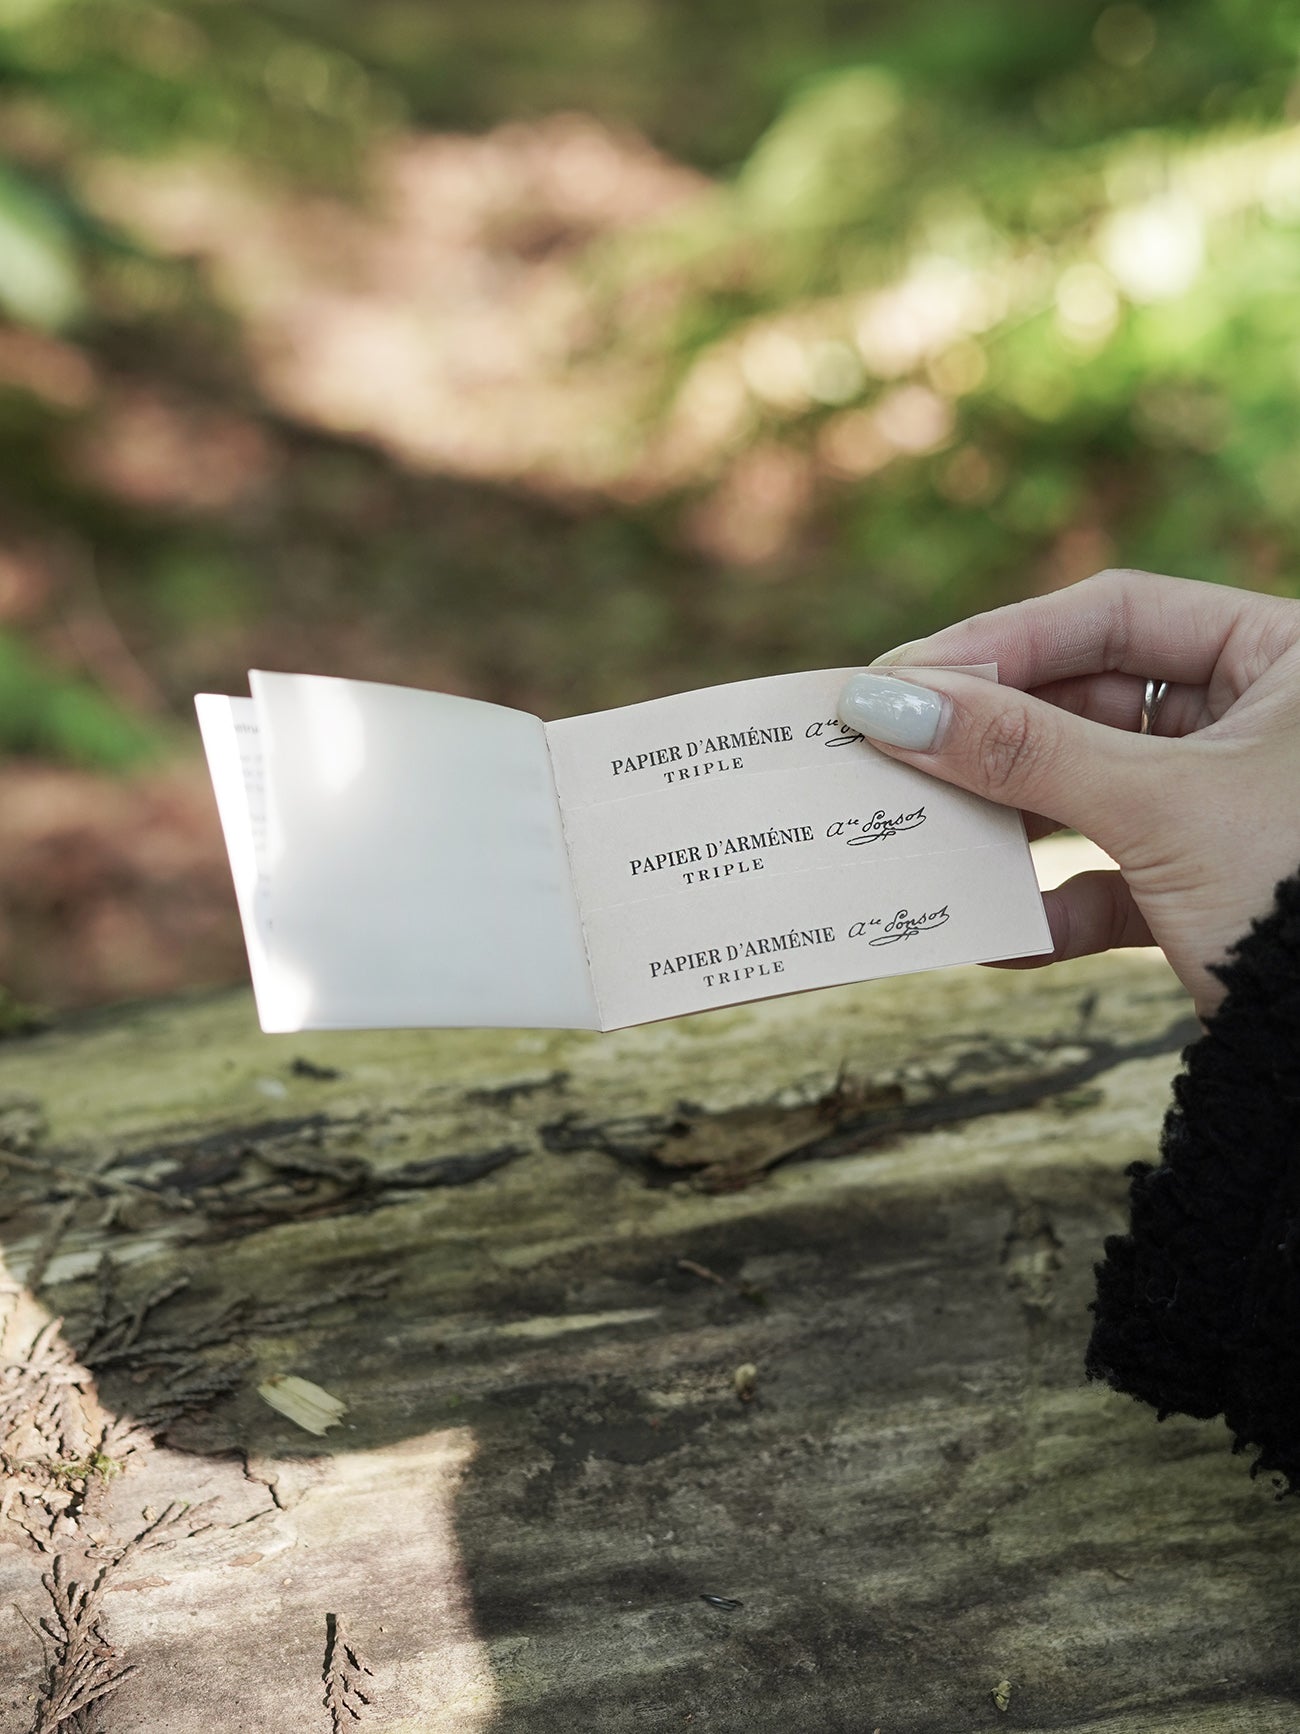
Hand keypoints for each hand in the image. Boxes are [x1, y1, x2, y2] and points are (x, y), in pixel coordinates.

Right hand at [836, 569, 1299, 1017]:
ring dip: (1008, 819)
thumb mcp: (1158, 809)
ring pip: (1089, 788)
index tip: (902, 678)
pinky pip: (1111, 878)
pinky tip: (995, 933)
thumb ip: (1022, 751)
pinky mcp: (1209, 888)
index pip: (1114, 614)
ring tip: (921, 830)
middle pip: (1089, 700)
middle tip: (890, 748)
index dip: (1000, 641)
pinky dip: (1053, 905)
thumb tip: (889, 707)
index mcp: (1284, 656)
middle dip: (990, 735)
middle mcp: (1259, 718)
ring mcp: (1230, 805)